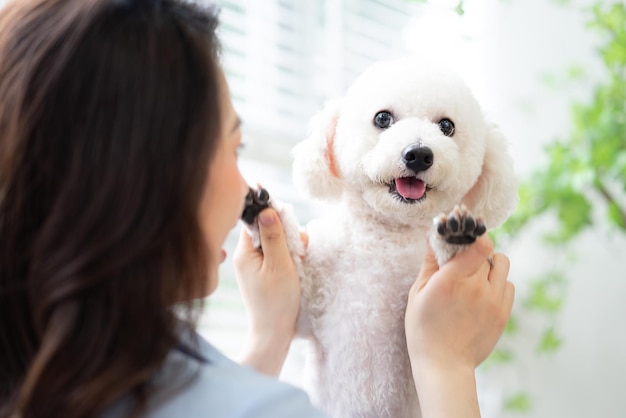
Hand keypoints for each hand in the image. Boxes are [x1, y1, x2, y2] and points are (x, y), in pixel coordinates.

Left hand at [233, 208, 304, 375]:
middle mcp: (245, 257)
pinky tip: (295, 268)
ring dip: (289, 247)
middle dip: (285, 234)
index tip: (288, 224)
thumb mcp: (279, 264)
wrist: (274, 332)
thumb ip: (274, 236)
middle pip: (266, 229)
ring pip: (273, 242)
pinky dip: (287, 258)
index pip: (254, 220)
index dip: (272, 217)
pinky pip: (275, 256)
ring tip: (298, 261)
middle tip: (298, 249)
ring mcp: (253, 266)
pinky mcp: (262, 274)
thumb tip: (266, 209)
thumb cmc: (277, 301)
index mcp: (244, 253)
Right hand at [405, 234, 513, 417]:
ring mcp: (493, 300)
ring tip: (474, 277)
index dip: (474, 235)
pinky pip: (509, 285)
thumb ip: (430, 262)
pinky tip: (482, 294)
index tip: (465, 235)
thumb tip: (433, 234)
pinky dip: (498, 284)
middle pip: (488, 251)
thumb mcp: (417, 293)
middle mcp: (476, 287)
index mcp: (452, 280)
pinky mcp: (503, 313)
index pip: (479, 244)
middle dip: (474, 252)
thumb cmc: (423, 329)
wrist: (444, 365)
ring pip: (502, 265)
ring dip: (489, 265)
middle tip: (462, 262)